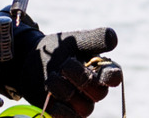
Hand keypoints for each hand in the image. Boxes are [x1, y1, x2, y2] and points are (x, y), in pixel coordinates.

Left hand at [0, 25, 121, 117]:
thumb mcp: (76, 39)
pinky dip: (62, 111)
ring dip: (66, 92)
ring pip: (85, 108)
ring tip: (52, 78)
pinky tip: (52, 99)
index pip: (114, 77)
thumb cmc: (60, 49)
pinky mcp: (66, 113)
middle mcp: (94, 88)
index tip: (97, 70)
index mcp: (102, 69)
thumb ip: (95, 38)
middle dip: (81, 79)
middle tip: (64, 65)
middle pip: (99, 94)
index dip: (110, 77)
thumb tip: (113, 40)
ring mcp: (81, 102)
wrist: (34, 59)